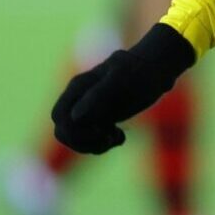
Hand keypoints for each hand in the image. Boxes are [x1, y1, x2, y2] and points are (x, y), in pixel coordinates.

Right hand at [51, 24, 195, 153]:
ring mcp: (87, 109)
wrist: (155, 69)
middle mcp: (79, 99)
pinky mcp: (99, 118)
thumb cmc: (140, 71)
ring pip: (74, 138)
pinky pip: (89, 139)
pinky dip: (102, 144)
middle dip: (83, 142)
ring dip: (93, 145)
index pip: (59, 117)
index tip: (100, 130)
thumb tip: (75, 116)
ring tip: (116, 137)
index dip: (74, 131)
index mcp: (79, 87)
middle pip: (62, 131)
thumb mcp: (122, 80)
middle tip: (107, 138)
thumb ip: (97, 96)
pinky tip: (120, 136)